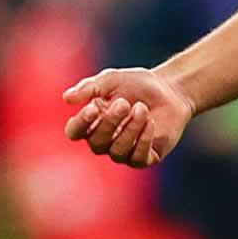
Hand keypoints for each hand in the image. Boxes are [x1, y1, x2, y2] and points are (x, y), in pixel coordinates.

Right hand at [62, 67, 195, 167]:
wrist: (170, 89)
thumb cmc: (137, 84)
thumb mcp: (112, 80)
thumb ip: (90, 87)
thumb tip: (67, 98)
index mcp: (92, 123)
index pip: (75, 132)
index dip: (81, 123)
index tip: (94, 107)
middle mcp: (104, 141)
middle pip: (97, 142)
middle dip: (110, 122)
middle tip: (125, 103)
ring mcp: (124, 151)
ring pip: (118, 151)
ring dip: (130, 129)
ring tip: (142, 108)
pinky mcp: (144, 157)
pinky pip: (138, 158)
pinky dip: (144, 140)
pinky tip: (150, 122)